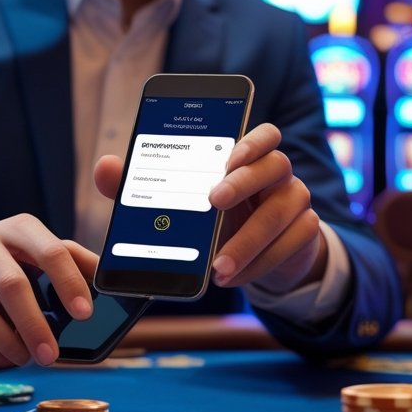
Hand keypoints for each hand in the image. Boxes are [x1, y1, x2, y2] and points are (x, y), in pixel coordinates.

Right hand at [0, 214, 96, 366]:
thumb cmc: (9, 260)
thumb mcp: (39, 252)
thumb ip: (74, 262)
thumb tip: (111, 282)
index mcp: (18, 227)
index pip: (50, 250)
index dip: (69, 283)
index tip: (84, 314)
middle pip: (11, 283)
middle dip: (34, 325)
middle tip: (51, 356)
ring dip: (4, 342)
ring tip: (25, 358)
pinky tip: (0, 357)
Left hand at [93, 123, 325, 294]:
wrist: (259, 255)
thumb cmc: (215, 219)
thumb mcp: (181, 202)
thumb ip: (144, 183)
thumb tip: (105, 167)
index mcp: (249, 157)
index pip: (263, 133)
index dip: (250, 139)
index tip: (228, 154)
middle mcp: (278, 174)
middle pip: (275, 165)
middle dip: (244, 183)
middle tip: (213, 203)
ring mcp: (296, 202)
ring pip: (283, 212)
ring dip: (249, 240)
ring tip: (218, 266)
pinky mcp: (306, 233)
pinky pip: (290, 245)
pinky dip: (260, 264)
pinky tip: (235, 277)